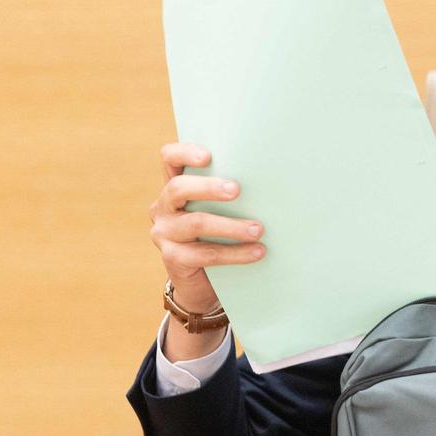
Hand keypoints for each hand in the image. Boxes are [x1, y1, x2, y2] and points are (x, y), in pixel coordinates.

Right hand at [148, 143, 264, 313]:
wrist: (203, 282)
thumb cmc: (218, 236)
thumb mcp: (220, 211)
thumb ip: (230, 195)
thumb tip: (272, 183)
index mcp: (175, 188)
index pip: (170, 159)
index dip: (184, 153)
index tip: (208, 156)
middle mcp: (164, 207)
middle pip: (178, 188)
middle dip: (209, 188)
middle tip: (237, 190)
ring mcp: (164, 233)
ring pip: (196, 223)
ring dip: (231, 226)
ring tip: (258, 229)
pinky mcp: (173, 259)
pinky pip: (205, 254)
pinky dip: (235, 253)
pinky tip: (257, 252)